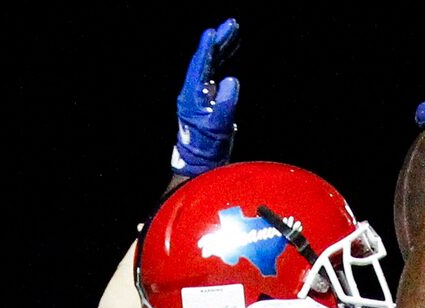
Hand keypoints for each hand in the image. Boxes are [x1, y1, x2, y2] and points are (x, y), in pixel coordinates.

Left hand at [171, 18, 240, 176]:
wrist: (201, 166)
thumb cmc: (207, 151)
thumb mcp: (217, 130)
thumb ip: (225, 106)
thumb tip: (231, 81)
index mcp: (191, 97)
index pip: (199, 66)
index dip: (207, 48)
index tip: (213, 32)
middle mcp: (192, 93)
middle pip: (204, 61)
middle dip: (217, 41)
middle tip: (232, 24)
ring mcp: (199, 96)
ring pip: (210, 65)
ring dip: (221, 48)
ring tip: (233, 32)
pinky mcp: (207, 100)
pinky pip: (214, 73)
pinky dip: (222, 60)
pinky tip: (231, 52)